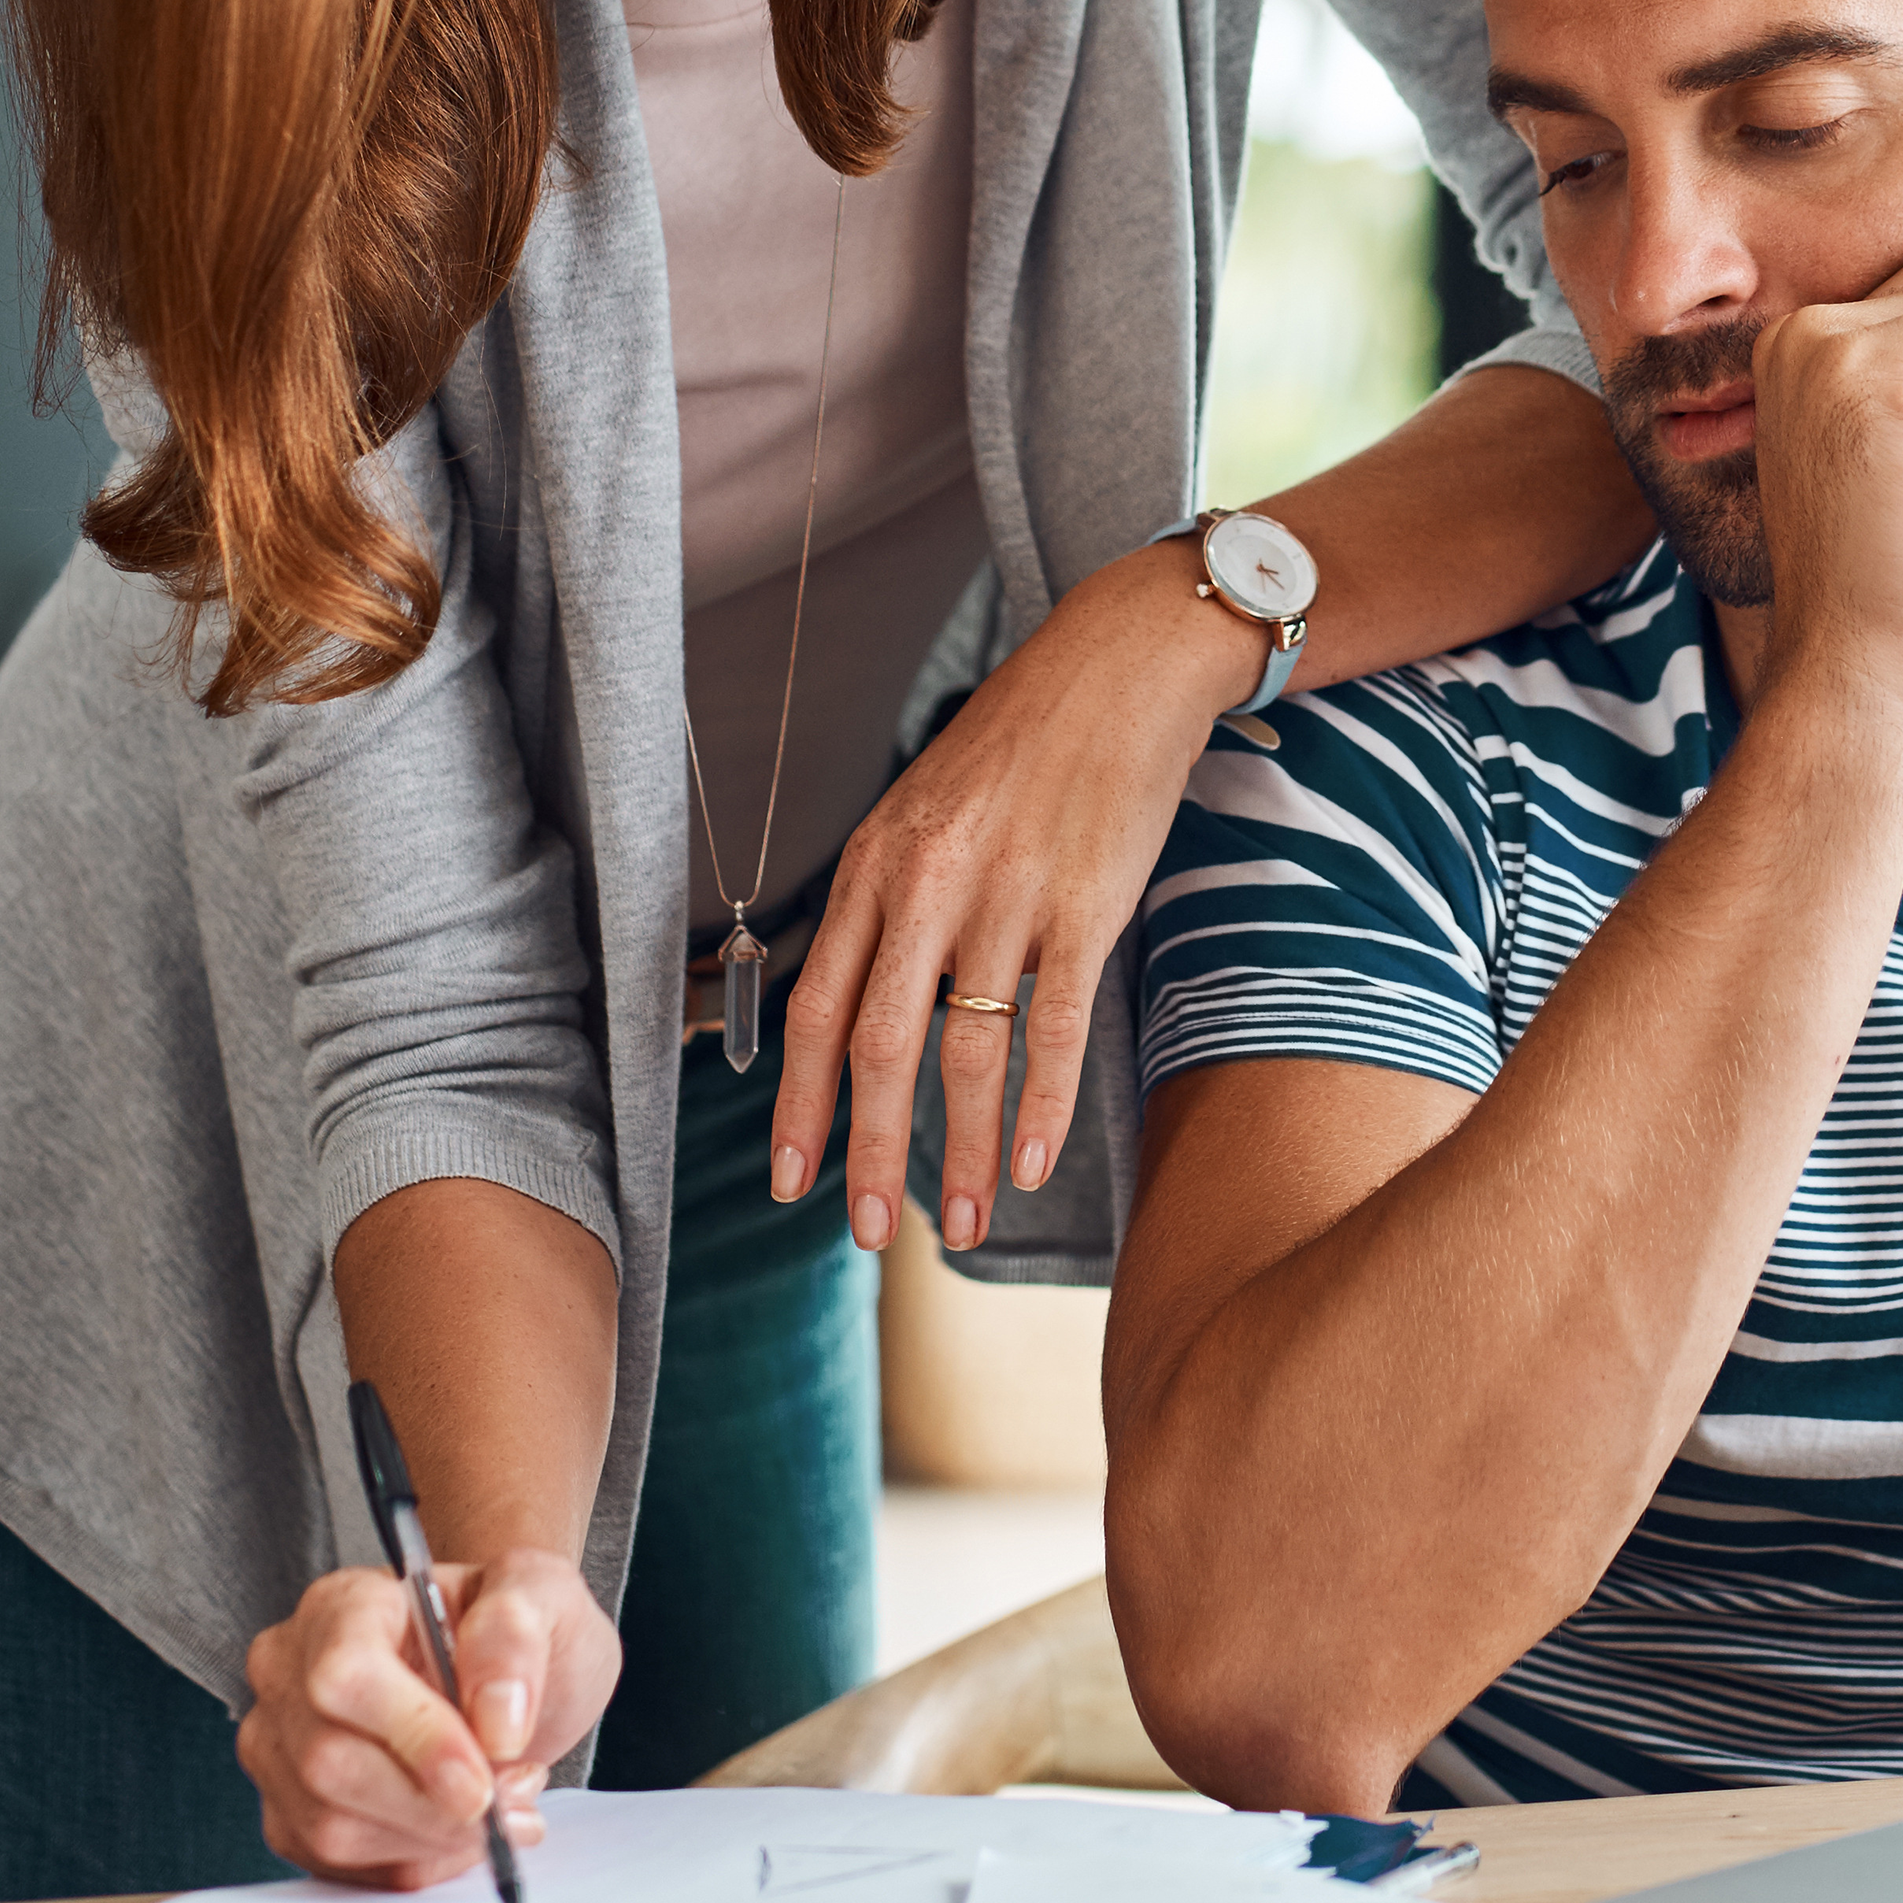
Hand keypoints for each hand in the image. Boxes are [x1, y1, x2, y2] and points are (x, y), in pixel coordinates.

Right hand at [234, 1548, 617, 1886]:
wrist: (502, 1677)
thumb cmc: (512, 1631)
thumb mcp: (542, 1597)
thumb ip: (514, 1638)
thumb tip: (496, 1722)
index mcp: (341, 1606)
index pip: (344, 1676)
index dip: (413, 1737)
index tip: (482, 1779)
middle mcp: (289, 1673)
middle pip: (329, 1763)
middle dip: (433, 1804)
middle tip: (514, 1793)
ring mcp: (281, 1748)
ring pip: (332, 1828)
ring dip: (434, 1837)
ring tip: (501, 1803)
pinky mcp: (291, 1814)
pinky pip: (344, 1868)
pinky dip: (419, 1862)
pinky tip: (463, 1828)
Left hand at [774, 546, 1260, 1253]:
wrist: (1114, 672)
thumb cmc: (1017, 749)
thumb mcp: (919, 813)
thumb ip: (886, 907)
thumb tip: (854, 1011)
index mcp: (875, 865)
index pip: (817, 1008)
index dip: (799, 1105)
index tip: (789, 1180)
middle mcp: (927, 885)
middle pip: (876, 1047)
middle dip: (864, 1152)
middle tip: (864, 1231)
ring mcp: (1006, 899)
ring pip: (966, 1055)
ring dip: (960, 1153)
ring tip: (959, 1224)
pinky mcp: (1084, 910)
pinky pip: (1053, 1029)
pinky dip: (1039, 1107)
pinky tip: (1030, 1164)